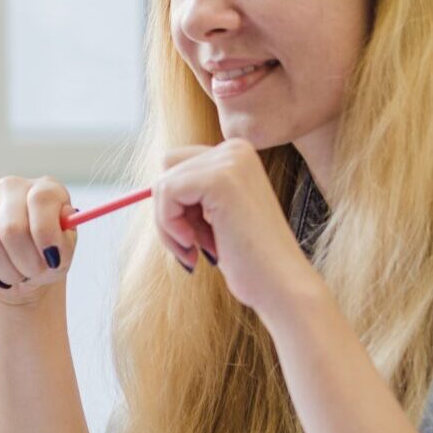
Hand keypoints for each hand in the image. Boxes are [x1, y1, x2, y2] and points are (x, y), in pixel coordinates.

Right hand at [0, 175, 76, 308]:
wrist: (26, 271)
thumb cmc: (49, 256)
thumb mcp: (65, 252)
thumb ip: (65, 238)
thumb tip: (65, 217)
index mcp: (45, 188)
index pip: (40, 199)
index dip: (46, 234)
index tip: (52, 259)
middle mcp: (12, 188)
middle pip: (12, 227)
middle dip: (26, 262)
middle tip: (34, 273)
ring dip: (7, 272)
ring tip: (18, 276)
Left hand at [152, 139, 317, 314]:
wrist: (280, 284)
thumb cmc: (249, 260)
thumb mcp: (217, 217)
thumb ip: (193, 195)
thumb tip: (152, 186)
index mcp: (239, 154)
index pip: (179, 165)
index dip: (177, 205)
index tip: (196, 236)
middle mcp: (236, 149)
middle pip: (167, 170)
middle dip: (171, 213)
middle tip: (195, 245)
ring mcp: (229, 160)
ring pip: (163, 183)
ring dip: (169, 225)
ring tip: (196, 249)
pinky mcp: (218, 179)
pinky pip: (166, 192)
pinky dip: (169, 225)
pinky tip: (195, 246)